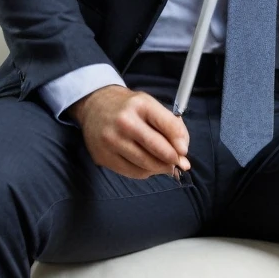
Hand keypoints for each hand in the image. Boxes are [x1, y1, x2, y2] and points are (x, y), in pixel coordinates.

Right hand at [68, 85, 190, 179]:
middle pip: (158, 149)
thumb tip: (183, 152)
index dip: (181, 142)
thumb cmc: (128, 107)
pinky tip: (147, 165)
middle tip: (179, 163)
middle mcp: (124, 122)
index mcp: (140, 105)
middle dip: (173, 159)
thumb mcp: (149, 104)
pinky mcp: (104, 157)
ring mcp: (112, 141)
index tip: (184, 151)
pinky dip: (145, 172)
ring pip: (146, 165)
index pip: (169, 126)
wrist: (94, 105)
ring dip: (160, 168)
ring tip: (165, 164)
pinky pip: (133, 173)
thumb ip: (170, 124)